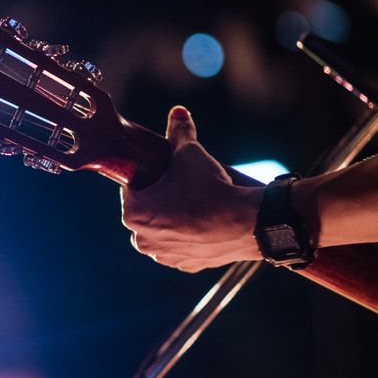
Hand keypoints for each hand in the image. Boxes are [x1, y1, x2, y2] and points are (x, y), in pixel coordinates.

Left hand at [120, 106, 263, 271]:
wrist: (246, 223)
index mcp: (134, 213)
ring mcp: (164, 256)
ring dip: (171, 220)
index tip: (162, 172)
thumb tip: (177, 112)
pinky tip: (201, 224)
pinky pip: (180, 247)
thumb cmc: (211, 188)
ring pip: (162, 232)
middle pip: (145, 211)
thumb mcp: (190, 153)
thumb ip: (180, 131)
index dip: (146, 176)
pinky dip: (188, 237)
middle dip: (158, 199)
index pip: (131, 188)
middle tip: (179, 186)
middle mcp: (142, 240)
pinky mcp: (186, 266)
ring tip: (191, 204)